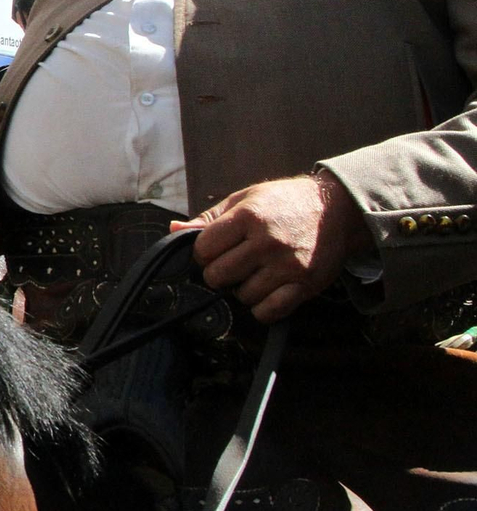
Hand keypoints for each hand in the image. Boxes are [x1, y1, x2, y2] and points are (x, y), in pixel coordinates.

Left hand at [178, 172, 370, 323]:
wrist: (336, 208)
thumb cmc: (284, 202)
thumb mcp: (244, 199)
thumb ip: (209, 218)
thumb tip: (175, 229)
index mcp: (248, 216)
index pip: (203, 249)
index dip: (203, 254)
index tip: (214, 251)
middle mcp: (267, 242)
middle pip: (218, 276)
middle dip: (218, 274)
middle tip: (232, 265)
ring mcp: (288, 265)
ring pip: (242, 296)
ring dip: (242, 290)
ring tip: (254, 274)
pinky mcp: (306, 284)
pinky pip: (269, 311)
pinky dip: (262, 307)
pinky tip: (266, 292)